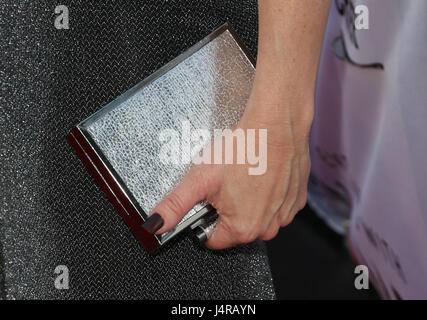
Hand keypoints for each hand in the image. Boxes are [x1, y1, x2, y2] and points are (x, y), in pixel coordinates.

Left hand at [147, 83, 312, 248]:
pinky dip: (268, 194)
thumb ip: (175, 205)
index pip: (213, 238)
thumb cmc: (242, 150)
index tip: (208, 199)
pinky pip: (277, 205)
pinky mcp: (297, 199)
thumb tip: (155, 224)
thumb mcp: (200, 178)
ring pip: (257, 216)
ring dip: (249, 202)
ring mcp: (285, 214)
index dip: (204, 219)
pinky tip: (261, 175)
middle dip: (227, 210)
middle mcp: (268, 228)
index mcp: (243, 229)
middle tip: (226, 183)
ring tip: (244, 175)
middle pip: (235, 228)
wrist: (276, 125)